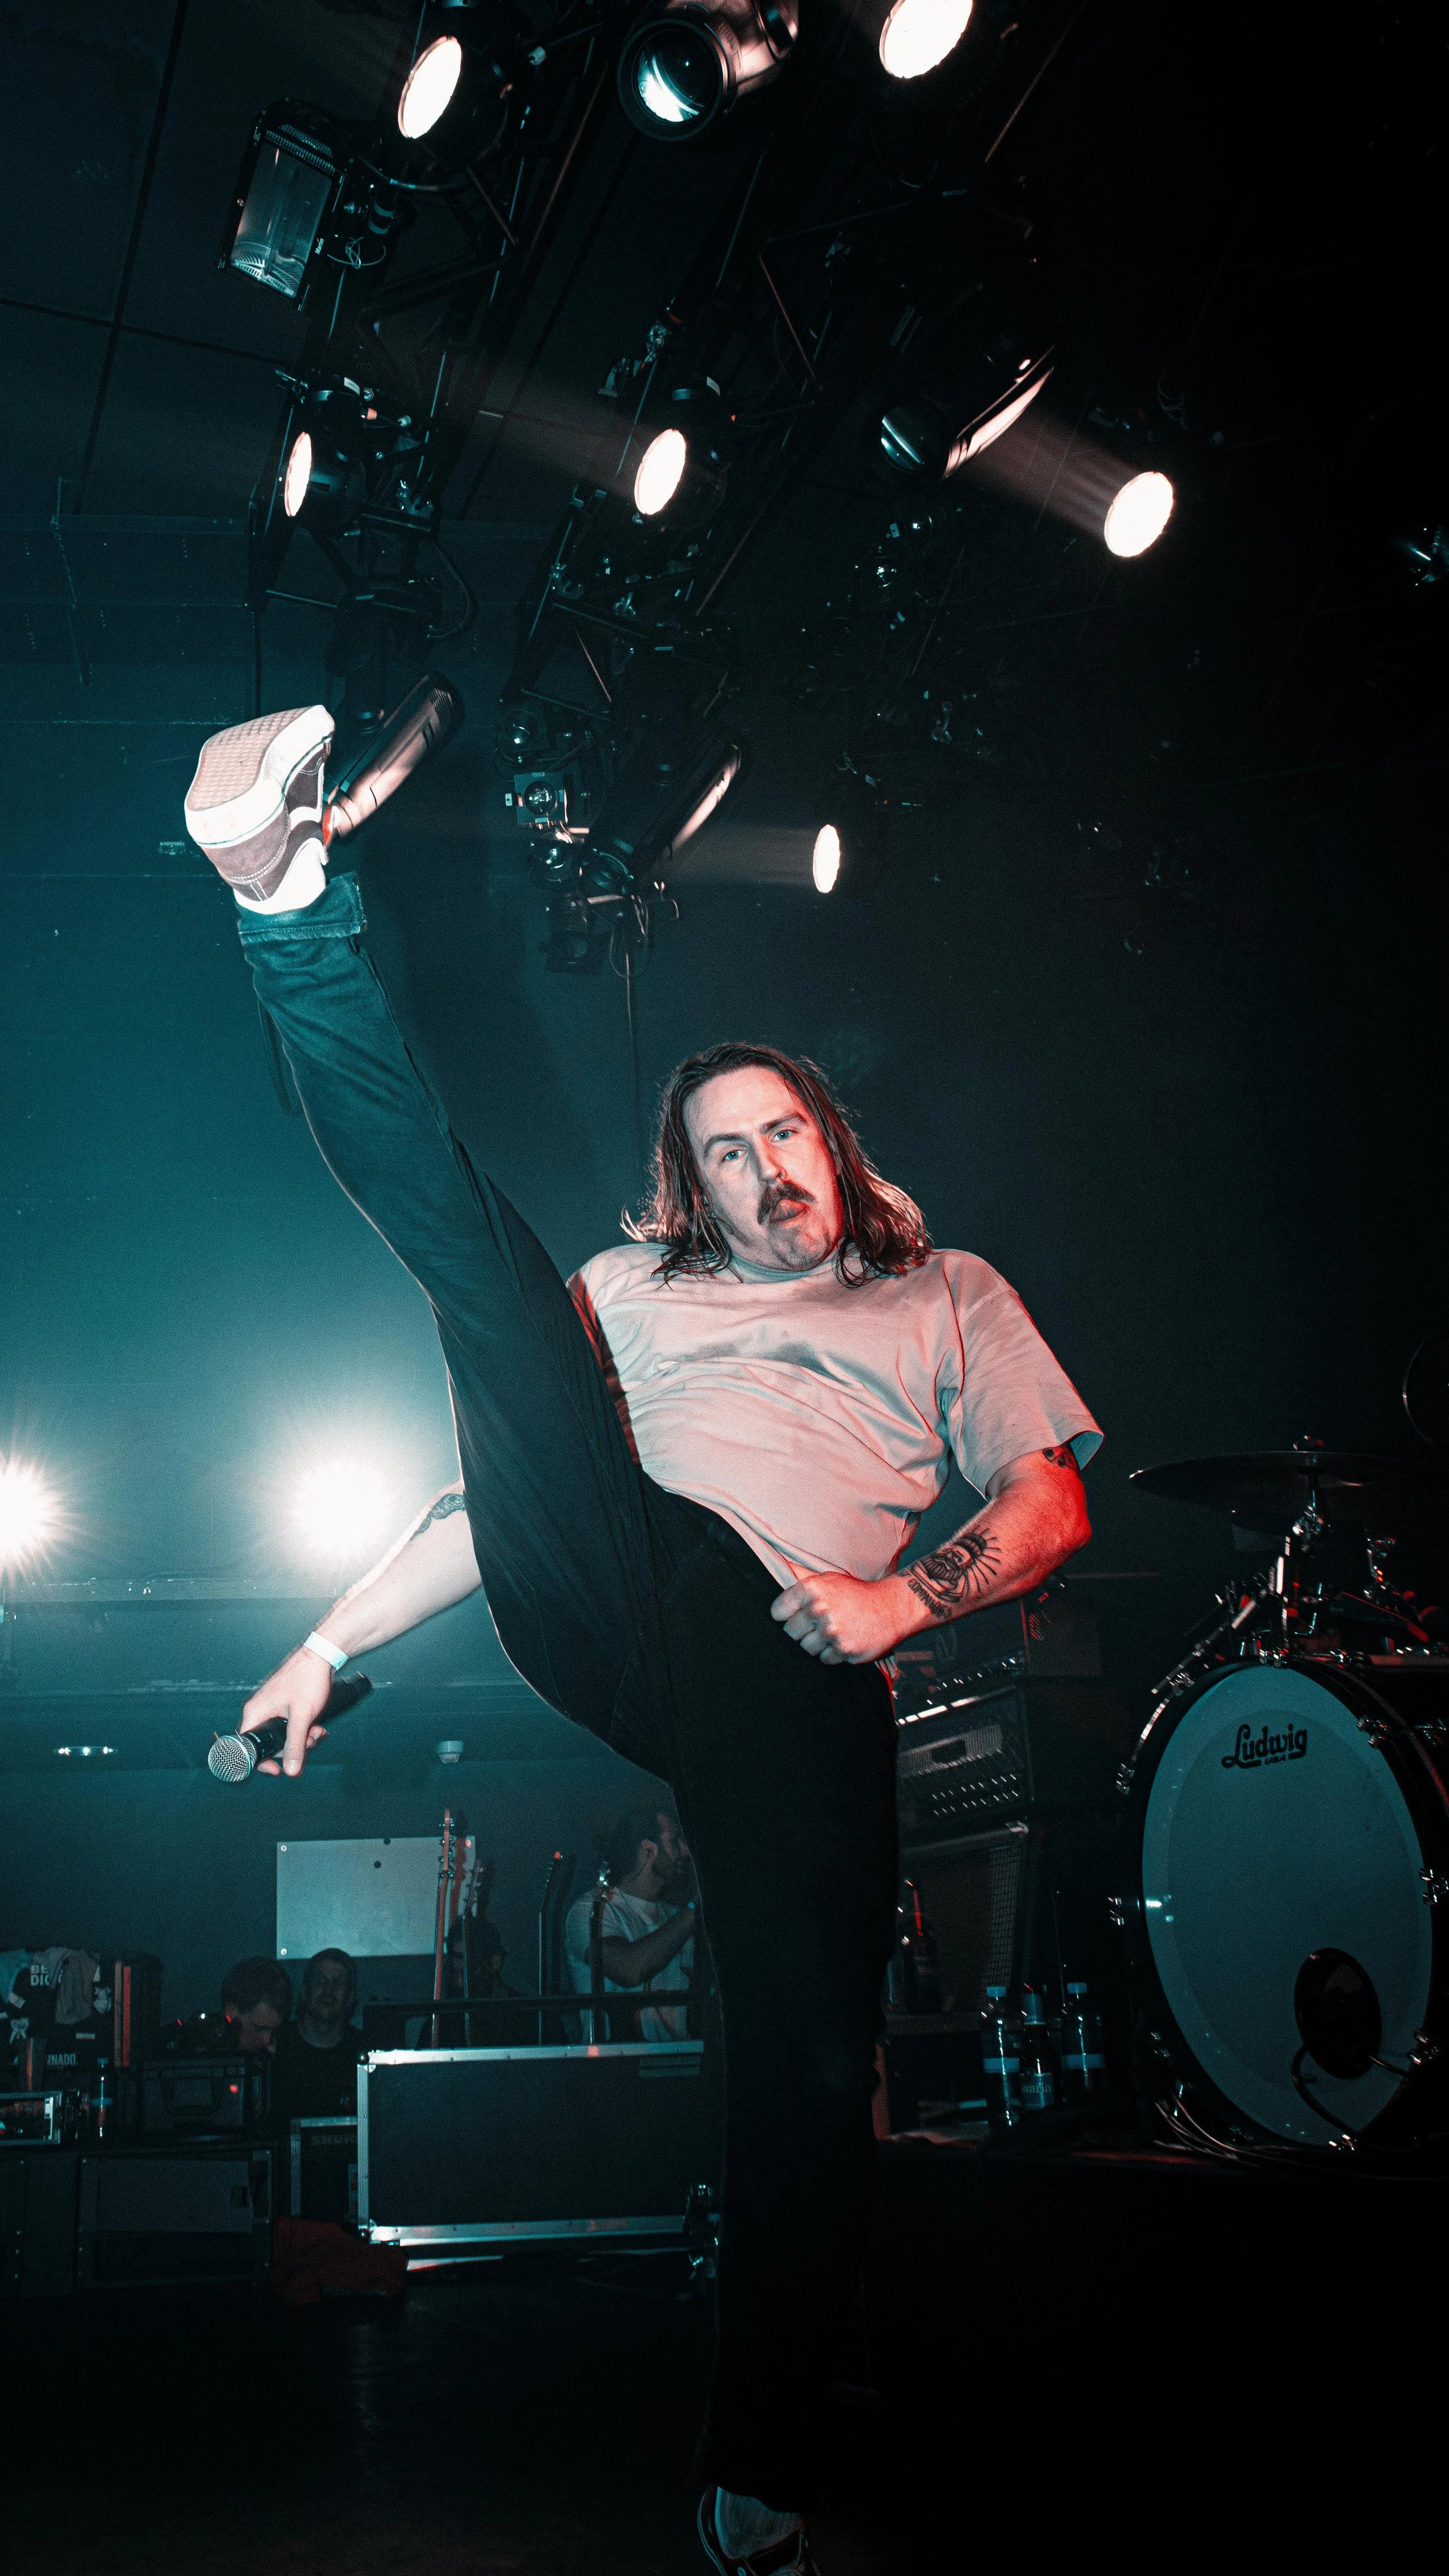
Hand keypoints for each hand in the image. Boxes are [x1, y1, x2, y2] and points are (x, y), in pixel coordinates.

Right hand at [240, 1646, 333, 1777]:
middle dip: (292, 1748)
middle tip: (309, 1742)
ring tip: (317, 1731)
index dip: (261, 1762)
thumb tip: (290, 1771)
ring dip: (302, 1739)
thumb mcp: (301, 1717)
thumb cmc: (307, 1679)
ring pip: (283, 1736)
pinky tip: (317, 1727)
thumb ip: (295, 1745)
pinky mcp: (284, 1707)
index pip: (248, 1747)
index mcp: (255, 1713)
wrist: (321, 1656)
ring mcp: (273, 1709)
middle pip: (270, 1744)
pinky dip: (304, 1730)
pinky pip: (290, 1727)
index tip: (277, 1770)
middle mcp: (260, 1711)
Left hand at [770, 1570, 918, 1664]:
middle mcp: (820, 1609)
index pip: (777, 1611)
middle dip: (802, 1631)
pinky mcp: (844, 1649)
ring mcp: (832, 1630)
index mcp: (812, 1589)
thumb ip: (800, 1574)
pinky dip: (832, 1653)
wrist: (892, 1607)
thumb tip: (774, 1562)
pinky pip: (824, 1659)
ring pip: (806, 1648)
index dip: (786, 1615)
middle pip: (790, 1633)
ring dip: (818, 1644)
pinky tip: (844, 1640)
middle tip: (819, 1624)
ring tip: (833, 1631)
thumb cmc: (856, 1593)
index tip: (797, 1614)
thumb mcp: (828, 1578)